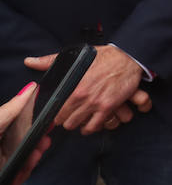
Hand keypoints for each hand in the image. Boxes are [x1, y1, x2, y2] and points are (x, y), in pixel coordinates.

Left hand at [0, 83, 47, 184]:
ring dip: (37, 148)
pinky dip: (30, 164)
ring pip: (27, 154)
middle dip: (38, 131)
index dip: (30, 114)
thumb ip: (9, 110)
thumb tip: (31, 88)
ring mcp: (7, 164)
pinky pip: (24, 171)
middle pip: (23, 137)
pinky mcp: (11, 182)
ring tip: (43, 143)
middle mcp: (2, 148)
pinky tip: (34, 156)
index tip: (46, 109)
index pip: (16, 121)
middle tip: (50, 125)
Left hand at [24, 45, 143, 134]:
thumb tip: (30, 61)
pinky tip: (90, 124)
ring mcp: (95, 103)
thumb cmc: (104, 57)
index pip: (55, 110)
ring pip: (77, 125)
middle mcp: (82, 97)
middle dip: (66, 120)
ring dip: (77, 124)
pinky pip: (94, 126)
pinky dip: (91, 127)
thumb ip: (50, 60)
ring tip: (79, 119)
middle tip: (69, 116)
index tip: (58, 113)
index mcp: (72, 86)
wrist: (128, 57)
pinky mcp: (108, 107)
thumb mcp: (76, 56)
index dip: (55, 113)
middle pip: (65, 121)